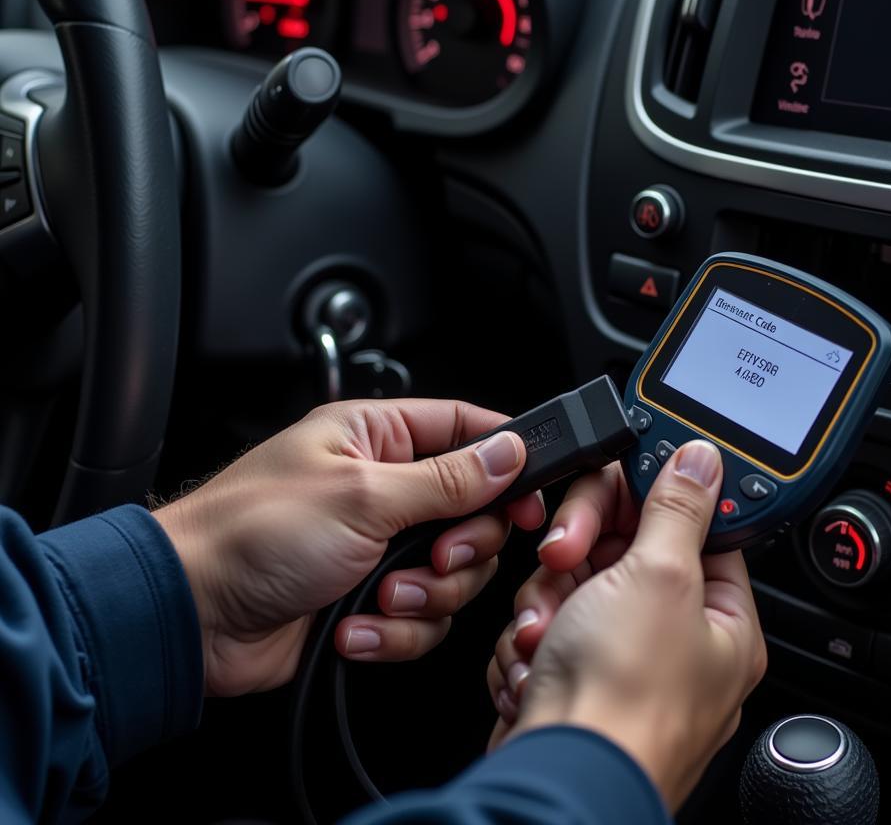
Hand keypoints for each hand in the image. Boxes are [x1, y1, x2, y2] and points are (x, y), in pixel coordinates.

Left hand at [154, 399, 544, 696]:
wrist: (192, 617)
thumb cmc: (250, 534)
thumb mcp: (362, 496)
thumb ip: (446, 478)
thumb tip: (508, 452)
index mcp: (376, 436)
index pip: (465, 428)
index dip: (506, 459)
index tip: (529, 496)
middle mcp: (383, 486)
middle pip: (473, 512)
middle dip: (458, 547)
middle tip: (433, 555)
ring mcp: (377, 546)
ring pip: (453, 573)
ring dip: (422, 596)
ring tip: (378, 595)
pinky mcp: (369, 599)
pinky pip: (420, 619)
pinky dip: (392, 631)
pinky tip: (353, 627)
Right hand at [486, 441, 765, 810]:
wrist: (556, 777)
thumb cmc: (621, 701)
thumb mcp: (660, 576)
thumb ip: (678, 508)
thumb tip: (702, 460)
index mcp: (719, 621)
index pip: (687, 528)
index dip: (643, 502)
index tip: (610, 490)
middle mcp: (675, 645)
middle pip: (620, 554)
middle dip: (578, 556)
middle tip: (564, 557)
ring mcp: (620, 666)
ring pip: (573, 589)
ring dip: (547, 602)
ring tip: (544, 633)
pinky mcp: (574, 684)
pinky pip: (547, 631)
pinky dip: (532, 642)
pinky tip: (534, 664)